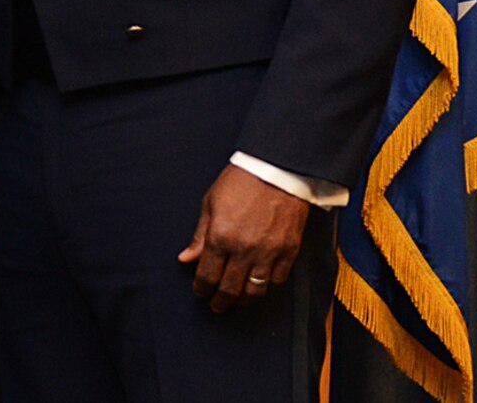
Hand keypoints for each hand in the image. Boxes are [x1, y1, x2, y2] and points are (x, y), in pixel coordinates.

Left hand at [177, 164, 310, 311]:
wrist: (278, 171)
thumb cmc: (241, 183)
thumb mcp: (211, 204)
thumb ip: (200, 236)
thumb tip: (186, 258)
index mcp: (221, 237)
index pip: (208, 275)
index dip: (201, 288)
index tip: (200, 292)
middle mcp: (245, 249)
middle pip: (230, 289)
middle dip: (220, 301)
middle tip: (216, 306)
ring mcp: (270, 253)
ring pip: (256, 291)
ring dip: (243, 300)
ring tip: (236, 300)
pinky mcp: (289, 252)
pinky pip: (277, 280)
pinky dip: (266, 287)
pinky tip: (258, 285)